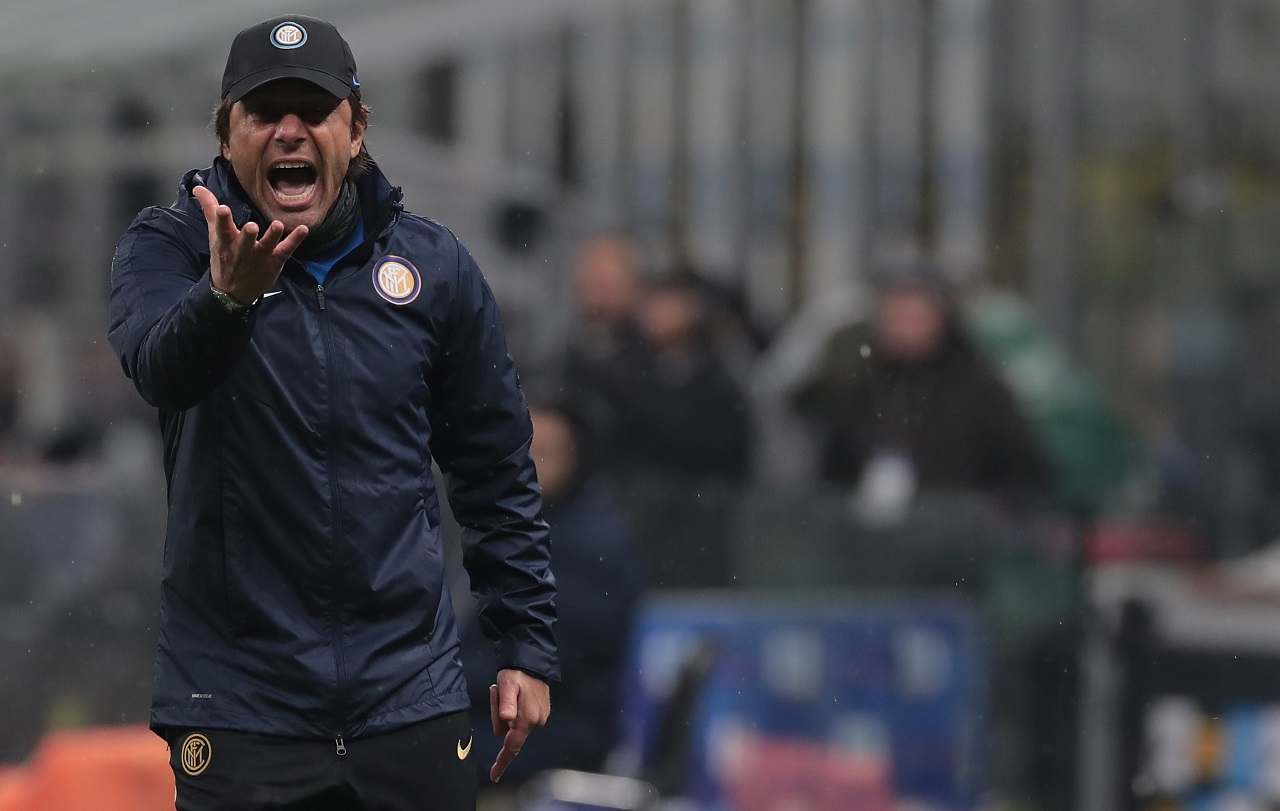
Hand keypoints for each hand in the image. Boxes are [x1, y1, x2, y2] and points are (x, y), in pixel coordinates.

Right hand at [192, 185, 307, 303]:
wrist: (233, 292)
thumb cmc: (225, 258)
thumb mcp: (215, 236)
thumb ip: (210, 209)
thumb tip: (198, 187)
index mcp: (225, 242)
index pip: (222, 229)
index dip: (222, 219)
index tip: (222, 209)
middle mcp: (243, 250)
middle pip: (245, 241)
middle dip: (247, 235)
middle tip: (251, 226)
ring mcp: (260, 256)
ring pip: (267, 245)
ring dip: (272, 236)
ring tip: (278, 225)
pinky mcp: (275, 261)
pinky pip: (286, 250)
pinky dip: (295, 240)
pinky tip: (303, 229)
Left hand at [488, 668, 550, 782]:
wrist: (532, 663)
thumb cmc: (517, 673)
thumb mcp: (507, 685)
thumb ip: (506, 703)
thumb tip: (506, 719)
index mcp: (527, 718)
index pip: (512, 746)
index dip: (502, 762)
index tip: (494, 776)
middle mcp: (536, 722)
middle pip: (508, 733)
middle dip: (498, 718)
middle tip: (497, 694)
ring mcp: (540, 718)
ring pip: (513, 726)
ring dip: (505, 712)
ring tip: (506, 692)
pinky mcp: (540, 714)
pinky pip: (520, 720)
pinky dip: (514, 711)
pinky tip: (515, 695)